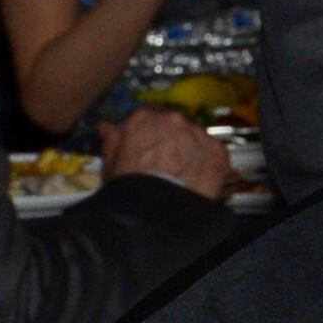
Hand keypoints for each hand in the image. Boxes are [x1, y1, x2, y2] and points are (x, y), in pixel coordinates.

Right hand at [100, 106, 234, 201]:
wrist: (158, 208)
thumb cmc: (131, 185)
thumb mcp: (112, 161)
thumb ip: (111, 139)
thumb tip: (105, 127)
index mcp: (145, 118)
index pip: (147, 115)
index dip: (148, 130)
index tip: (148, 142)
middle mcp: (173, 120)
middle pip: (174, 125)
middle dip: (171, 139)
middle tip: (166, 160)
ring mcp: (197, 134)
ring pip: (195, 137)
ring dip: (190, 149)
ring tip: (183, 171)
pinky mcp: (217, 152)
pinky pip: (214, 152)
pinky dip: (209, 162)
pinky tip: (199, 176)